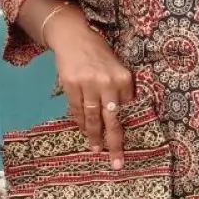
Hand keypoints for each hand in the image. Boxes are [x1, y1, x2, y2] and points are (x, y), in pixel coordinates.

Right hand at [46, 9, 134, 168]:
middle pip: (112, 119)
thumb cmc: (98, 54)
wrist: (73, 36)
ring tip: (96, 150)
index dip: (125, 126)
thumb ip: (120, 89)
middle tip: (117, 162)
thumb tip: (122, 114)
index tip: (127, 144)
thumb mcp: (116, 67)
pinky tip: (84, 132)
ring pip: (92, 117)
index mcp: (122, 78)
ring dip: (94, 136)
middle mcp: (107, 82)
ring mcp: (88, 84)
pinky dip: (81, 123)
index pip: (126, 108)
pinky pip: (77, 110)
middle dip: (115, 143)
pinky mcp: (71, 85)